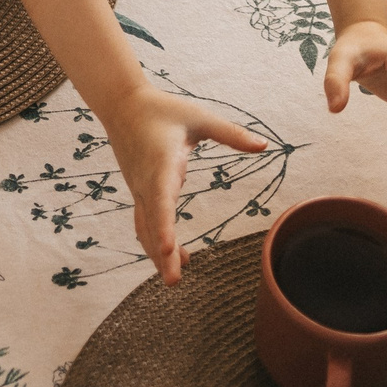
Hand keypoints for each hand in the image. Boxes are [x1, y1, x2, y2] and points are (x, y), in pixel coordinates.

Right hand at [99, 85, 267, 284]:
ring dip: (157, 253)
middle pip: (152, 223)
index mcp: (161, 163)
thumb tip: (264, 145)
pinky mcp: (138, 191)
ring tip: (174, 280)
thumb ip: (230, 133)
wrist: (122, 105)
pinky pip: (144, 222)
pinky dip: (155, 241)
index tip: (168, 248)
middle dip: (161, 254)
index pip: (162, 200)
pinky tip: (172, 256)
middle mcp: (146, 181)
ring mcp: (139, 189)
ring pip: (145, 227)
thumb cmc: (163, 110)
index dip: (165, 225)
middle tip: (173, 281)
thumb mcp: (199, 117)